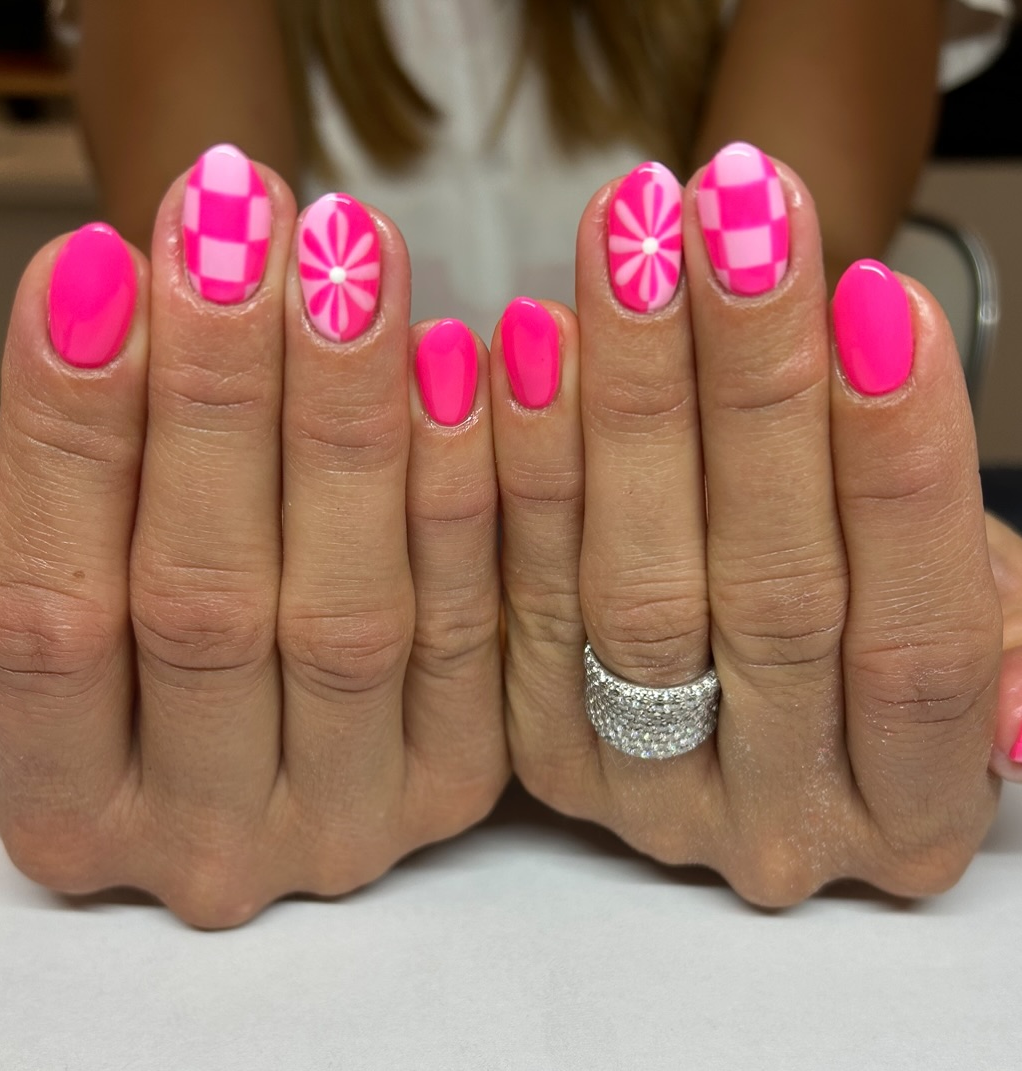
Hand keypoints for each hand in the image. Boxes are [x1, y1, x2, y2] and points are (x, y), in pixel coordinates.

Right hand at [0, 147, 507, 926]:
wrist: (293, 717)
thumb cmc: (152, 631)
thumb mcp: (64, 626)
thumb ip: (25, 564)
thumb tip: (22, 454)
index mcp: (71, 812)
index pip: (48, 619)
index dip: (68, 438)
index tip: (92, 263)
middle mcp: (207, 843)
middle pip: (205, 606)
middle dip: (216, 397)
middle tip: (234, 218)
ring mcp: (346, 822)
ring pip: (348, 612)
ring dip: (349, 417)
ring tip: (351, 253)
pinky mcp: (459, 782)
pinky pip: (472, 629)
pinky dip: (463, 489)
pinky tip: (457, 357)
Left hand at [494, 145, 1015, 904]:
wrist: (759, 682)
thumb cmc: (886, 624)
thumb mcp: (978, 619)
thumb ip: (997, 633)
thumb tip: (1018, 708)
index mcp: (910, 813)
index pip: (918, 647)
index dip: (902, 472)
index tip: (876, 299)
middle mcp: (772, 825)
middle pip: (769, 602)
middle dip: (754, 395)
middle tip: (733, 215)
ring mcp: (640, 794)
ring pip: (629, 594)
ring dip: (625, 402)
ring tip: (624, 241)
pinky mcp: (537, 750)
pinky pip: (515, 602)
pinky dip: (520, 467)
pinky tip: (522, 340)